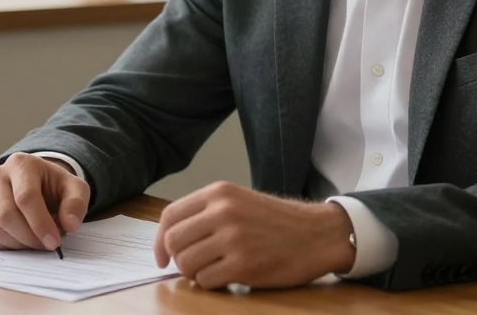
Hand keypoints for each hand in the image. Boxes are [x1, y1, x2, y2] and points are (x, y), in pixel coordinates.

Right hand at [0, 152, 88, 250]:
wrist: (35, 184)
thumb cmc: (54, 187)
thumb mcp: (74, 189)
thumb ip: (76, 204)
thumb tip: (69, 224)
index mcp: (21, 164)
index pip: (25, 197)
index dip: (40, 223)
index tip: (54, 242)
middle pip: (6, 215)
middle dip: (29, 237)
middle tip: (46, 246)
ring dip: (17, 244)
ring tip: (35, 242)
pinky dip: (5, 246)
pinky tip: (21, 241)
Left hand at [153, 181, 355, 288]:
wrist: (317, 235)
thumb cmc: (277, 222)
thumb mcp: (239, 202)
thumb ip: (207, 214)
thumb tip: (169, 239)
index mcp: (219, 193)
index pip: (170, 216)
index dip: (159, 240)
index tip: (161, 256)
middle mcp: (222, 211)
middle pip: (173, 242)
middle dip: (178, 259)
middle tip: (195, 265)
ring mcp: (232, 238)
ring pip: (186, 264)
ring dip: (196, 273)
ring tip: (215, 269)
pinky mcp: (243, 264)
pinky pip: (206, 281)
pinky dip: (212, 284)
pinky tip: (228, 277)